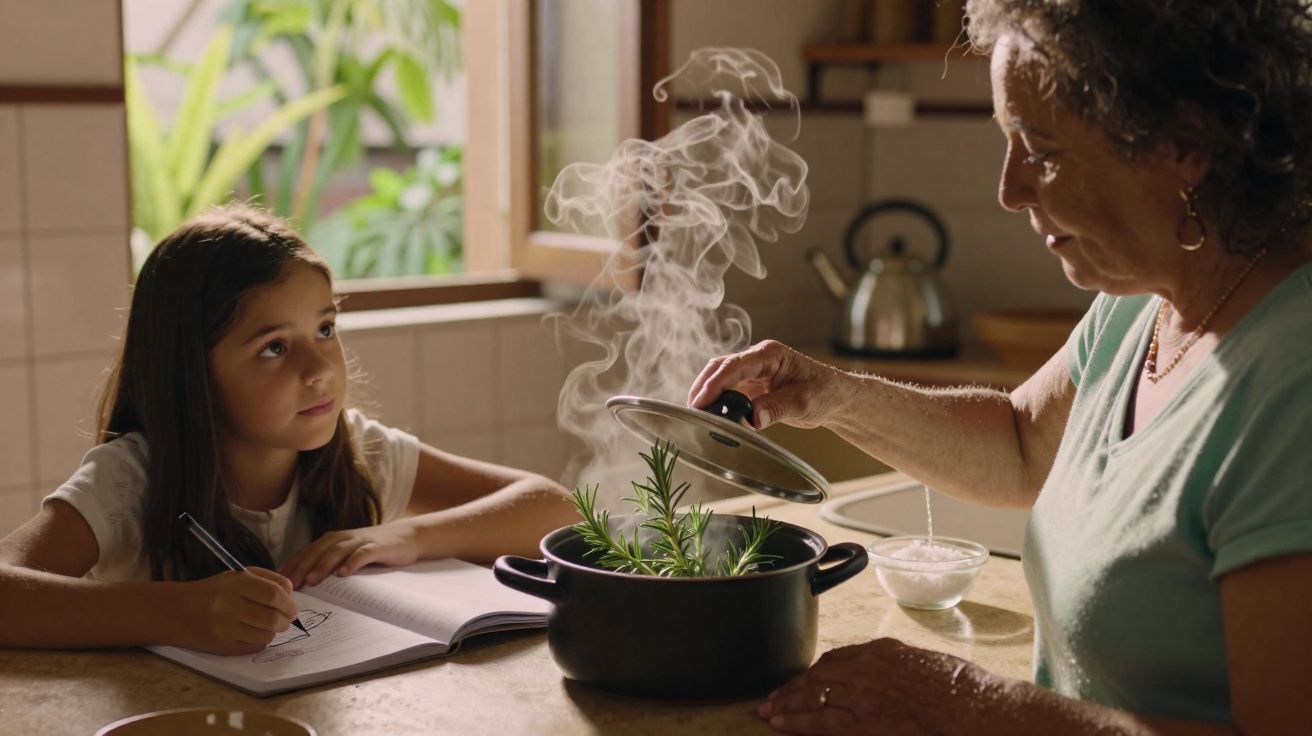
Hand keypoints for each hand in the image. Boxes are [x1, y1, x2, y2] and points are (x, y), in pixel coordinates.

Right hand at [171, 568, 297, 654]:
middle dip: (286, 620)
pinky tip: (254, 633)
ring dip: (274, 631)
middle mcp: (227, 606)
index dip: (289, 603)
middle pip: (272, 618)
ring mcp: (223, 628)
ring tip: (268, 625)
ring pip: (266, 635)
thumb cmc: (214, 591)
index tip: (292, 608)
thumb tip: (291, 594)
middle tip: (286, 619)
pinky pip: (254, 647)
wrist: (175, 612)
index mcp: (234, 583)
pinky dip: (261, 641)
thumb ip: (268, 579)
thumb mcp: (238, 576)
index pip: (273, 594)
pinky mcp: (221, 647)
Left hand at [280, 521, 420, 588]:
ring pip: (337, 551)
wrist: (407, 536)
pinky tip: (344, 573)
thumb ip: (330, 563)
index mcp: (333, 540)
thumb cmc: (374, 549)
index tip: (278, 583)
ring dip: (323, 565)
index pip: (307, 552)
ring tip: (312, 580)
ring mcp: (361, 541)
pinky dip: (352, 562)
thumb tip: (304, 584)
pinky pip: (363, 553)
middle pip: (318, 551)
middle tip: (290, 585)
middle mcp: (343, 538)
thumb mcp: (348, 554)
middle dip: (302, 567)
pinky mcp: (378, 546)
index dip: (292, 566)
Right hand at [687, 340, 854, 429]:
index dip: (715, 383)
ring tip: (697, 416)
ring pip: (721, 378)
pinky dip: (718, 403)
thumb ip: (778, 408)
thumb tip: (752, 419)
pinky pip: (729, 392)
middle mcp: (758, 359)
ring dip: (707, 394)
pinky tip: (712, 417)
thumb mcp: (805, 402)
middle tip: (693, 411)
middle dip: (703, 387)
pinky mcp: (753, 387)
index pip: (735, 365)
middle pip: (721, 367)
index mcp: (771, 354)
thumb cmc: (827, 392)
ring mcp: (754, 373)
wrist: (837, 398)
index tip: (702, 401)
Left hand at [757, 638, 987, 734]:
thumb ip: (891, 664)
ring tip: (769, 712)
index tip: (800, 682)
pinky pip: (820, 721)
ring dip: (787, 704)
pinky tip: (781, 724)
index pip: (834, 660)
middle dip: (791, 688)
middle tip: (771, 698)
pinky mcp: (861, 722)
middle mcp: (863, 667)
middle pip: (816, 676)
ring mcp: (860, 694)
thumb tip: (878, 672)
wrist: (968, 704)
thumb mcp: (918, 661)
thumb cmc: (954, 686)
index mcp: (878, 651)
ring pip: (812, 696)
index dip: (812, 673)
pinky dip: (797, 722)